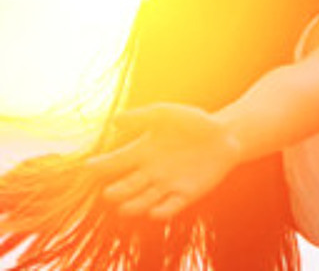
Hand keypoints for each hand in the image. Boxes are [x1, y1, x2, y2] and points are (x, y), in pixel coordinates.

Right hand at [86, 102, 241, 219]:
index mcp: (142, 151)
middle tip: (109, 193)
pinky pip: (171, 206)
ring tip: (125, 208)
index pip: (116, 162)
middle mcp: (150, 172)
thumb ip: (141, 117)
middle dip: (117, 191)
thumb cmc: (192, 122)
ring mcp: (167, 184)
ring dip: (135, 205)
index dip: (101, 165)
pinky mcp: (185, 194)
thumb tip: (113, 120)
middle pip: (127, 186)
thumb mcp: (165, 114)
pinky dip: (163, 211)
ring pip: (145, 199)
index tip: (88, 167)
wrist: (224, 134)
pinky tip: (155, 212)